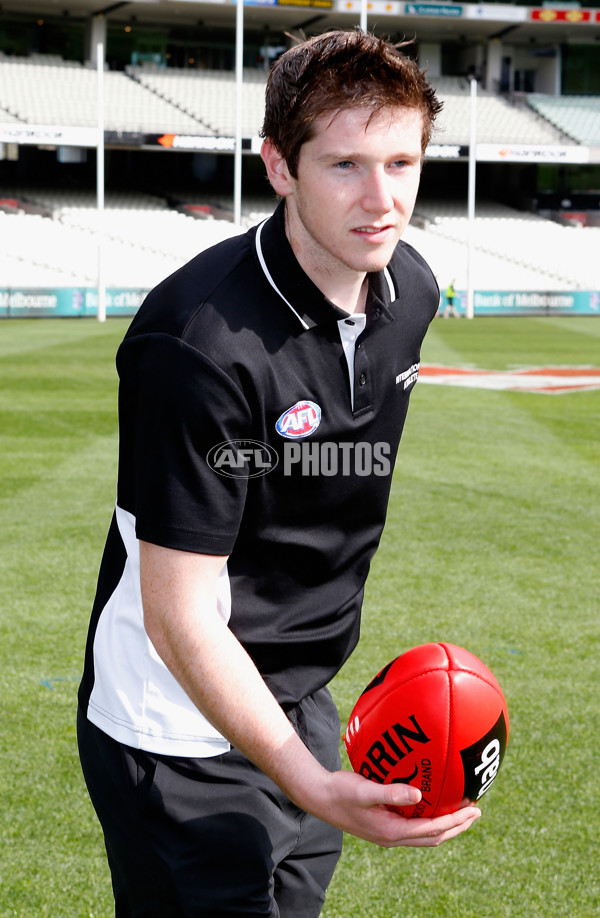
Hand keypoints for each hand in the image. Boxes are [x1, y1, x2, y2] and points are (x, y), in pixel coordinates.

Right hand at [302, 769, 480, 847]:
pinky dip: (429, 820)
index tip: (474, 809)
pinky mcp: (382, 826)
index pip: (433, 830)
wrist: (318, 797)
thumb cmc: (340, 791)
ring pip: (425, 834)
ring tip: (460, 812)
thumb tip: (420, 794)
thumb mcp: (365, 790)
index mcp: (392, 832)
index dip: (456, 821)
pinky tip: (430, 805)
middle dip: (457, 826)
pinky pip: (414, 827)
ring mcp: (388, 834)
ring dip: (446, 825)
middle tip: (476, 812)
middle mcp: (393, 837)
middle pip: (434, 837)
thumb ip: (391, 793)